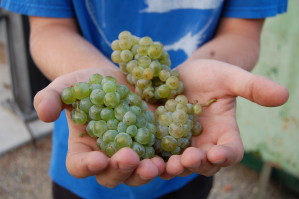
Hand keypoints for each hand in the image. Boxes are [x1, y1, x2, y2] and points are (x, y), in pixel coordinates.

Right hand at [34, 67, 164, 187]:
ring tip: (155, 164)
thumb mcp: (68, 86)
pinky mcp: (152, 144)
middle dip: (120, 170)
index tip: (97, 159)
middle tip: (130, 158)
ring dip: (146, 172)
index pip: (80, 165)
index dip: (86, 166)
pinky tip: (176, 154)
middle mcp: (108, 157)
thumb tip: (43, 113)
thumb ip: (51, 97)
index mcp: (84, 149)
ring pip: (137, 173)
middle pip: (111, 175)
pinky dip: (167, 160)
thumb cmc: (86, 84)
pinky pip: (160, 158)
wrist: (115, 79)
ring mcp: (132, 152)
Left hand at [161, 59, 288, 177]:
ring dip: (171, 167)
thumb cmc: (210, 74)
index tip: (218, 153)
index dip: (227, 155)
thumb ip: (252, 86)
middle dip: (195, 164)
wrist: (183, 75)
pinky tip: (140, 155)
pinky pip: (155, 153)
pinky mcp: (158, 140)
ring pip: (177, 164)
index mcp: (224, 134)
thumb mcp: (229, 76)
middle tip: (186, 159)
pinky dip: (150, 158)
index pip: (231, 151)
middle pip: (202, 163)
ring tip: (163, 164)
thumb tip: (284, 95)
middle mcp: (203, 145)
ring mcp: (179, 145)